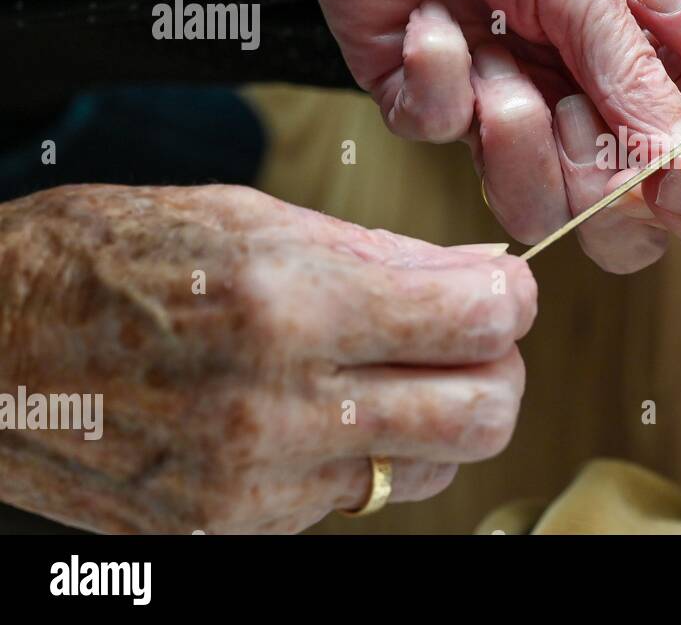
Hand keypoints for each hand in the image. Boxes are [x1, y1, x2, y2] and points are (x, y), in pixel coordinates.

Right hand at [0, 184, 534, 532]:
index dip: (510, 301)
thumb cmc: (102, 264)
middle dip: (497, 370)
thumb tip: (481, 275)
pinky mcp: (234, 530)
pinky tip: (314, 410)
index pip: (479, 322)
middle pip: (485, 415)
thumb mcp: (246, 219)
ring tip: (386, 372)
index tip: (500, 291)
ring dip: (435, 418)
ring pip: (430, 468)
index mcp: (288, 304)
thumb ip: (381, 255)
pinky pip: (352, 499)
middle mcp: (280, 407)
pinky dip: (359, 453)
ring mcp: (256, 484)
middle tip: (466, 339)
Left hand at [217, 0, 680, 271]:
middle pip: (599, 205)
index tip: (677, 184)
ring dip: (512, 131)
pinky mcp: (416, 90)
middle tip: (574, 114)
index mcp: (629, 56)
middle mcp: (567, 89)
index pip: (673, 155)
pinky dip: (438, 78)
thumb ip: (634, 74)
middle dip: (589, 176)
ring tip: (498, 53)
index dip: (679, 185)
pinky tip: (432, 18)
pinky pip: (436, 132)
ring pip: (522, 195)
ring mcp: (494, 98)